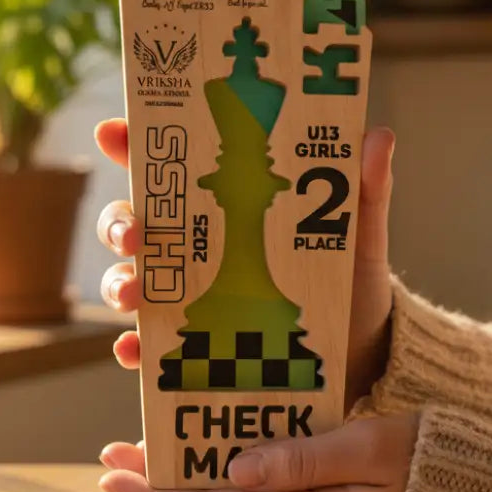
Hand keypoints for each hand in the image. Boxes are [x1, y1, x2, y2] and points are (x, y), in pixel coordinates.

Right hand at [94, 118, 394, 410]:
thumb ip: (366, 189)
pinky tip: (135, 352)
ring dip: (119, 283)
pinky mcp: (198, 347)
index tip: (114, 134)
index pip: (174, 170)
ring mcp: (194, 298)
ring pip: (133, 281)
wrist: (365, 357)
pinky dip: (135, 349)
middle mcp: (202, 249)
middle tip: (133, 234)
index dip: (136, 147)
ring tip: (132, 295)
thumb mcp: (360, 236)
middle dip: (119, 223)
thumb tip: (377, 136)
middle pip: (138, 223)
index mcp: (232, 209)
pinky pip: (152, 347)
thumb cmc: (356, 285)